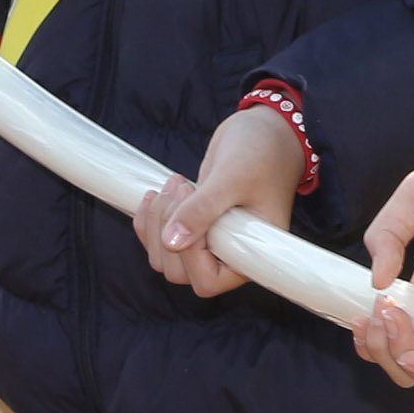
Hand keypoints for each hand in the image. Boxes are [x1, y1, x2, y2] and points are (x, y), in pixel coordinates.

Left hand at [142, 103, 303, 298]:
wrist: (265, 132)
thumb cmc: (263, 154)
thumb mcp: (233, 178)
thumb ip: (203, 210)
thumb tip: (172, 241)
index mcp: (250, 255)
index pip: (208, 281)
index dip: (190, 253)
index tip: (193, 208)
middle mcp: (228, 256)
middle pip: (179, 272)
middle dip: (168, 229)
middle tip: (182, 188)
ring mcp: (209, 243)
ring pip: (164, 257)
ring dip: (157, 222)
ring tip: (175, 185)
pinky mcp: (194, 228)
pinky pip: (158, 241)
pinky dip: (148, 220)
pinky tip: (156, 195)